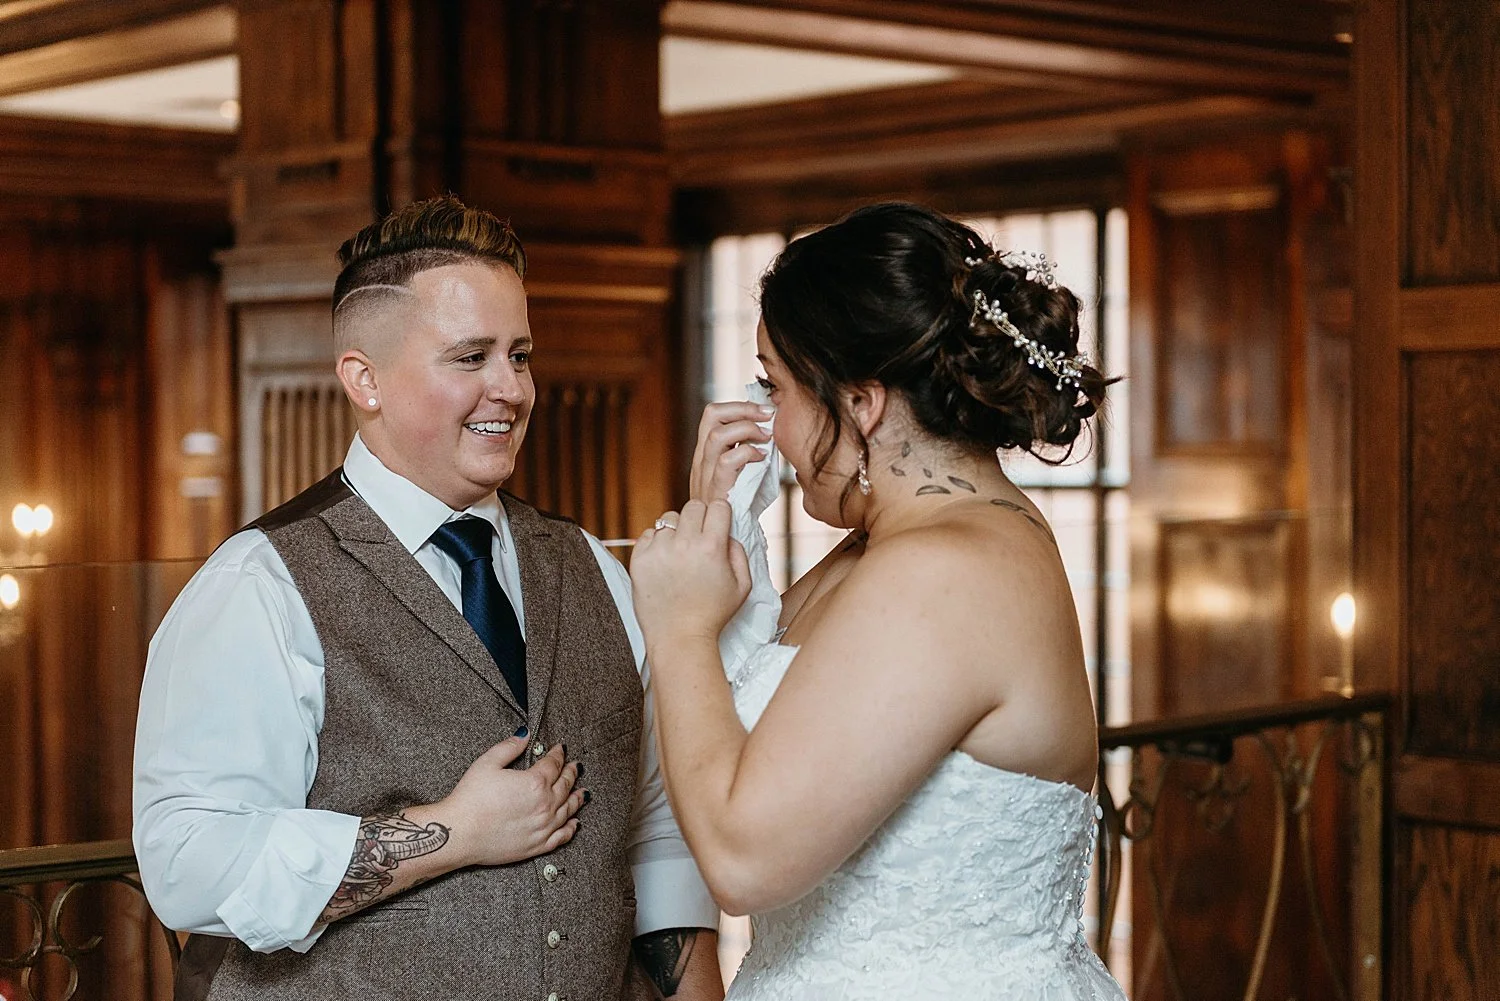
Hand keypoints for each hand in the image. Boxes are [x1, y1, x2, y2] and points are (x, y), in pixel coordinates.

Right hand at [435, 737, 582, 866]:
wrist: (460, 833)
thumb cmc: (470, 799)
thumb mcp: (488, 763)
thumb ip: (510, 747)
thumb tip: (524, 735)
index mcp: (535, 782)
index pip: (554, 764)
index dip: (559, 754)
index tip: (561, 749)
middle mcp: (545, 805)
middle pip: (565, 785)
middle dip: (571, 773)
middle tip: (575, 767)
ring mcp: (543, 827)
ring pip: (568, 810)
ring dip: (577, 799)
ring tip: (583, 792)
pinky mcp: (537, 845)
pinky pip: (562, 836)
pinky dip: (571, 828)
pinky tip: (575, 823)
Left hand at [631, 499, 751, 646]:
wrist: (679, 638)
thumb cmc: (713, 614)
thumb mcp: (742, 586)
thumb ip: (740, 553)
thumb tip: (727, 532)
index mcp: (712, 547)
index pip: (718, 506)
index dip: (720, 514)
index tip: (718, 525)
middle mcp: (684, 544)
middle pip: (692, 506)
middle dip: (699, 518)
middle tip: (699, 538)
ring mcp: (658, 550)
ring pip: (668, 519)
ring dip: (676, 530)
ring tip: (679, 553)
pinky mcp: (639, 559)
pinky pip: (648, 534)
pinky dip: (656, 543)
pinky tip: (664, 562)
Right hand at [689, 402, 773, 502]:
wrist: (726, 541)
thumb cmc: (739, 508)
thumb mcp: (740, 473)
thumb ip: (748, 452)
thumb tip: (772, 428)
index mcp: (707, 453)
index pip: (713, 413)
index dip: (739, 405)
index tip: (765, 411)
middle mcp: (702, 459)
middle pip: (712, 414)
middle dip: (744, 408)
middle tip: (768, 415)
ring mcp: (706, 474)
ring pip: (718, 435)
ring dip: (748, 429)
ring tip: (767, 438)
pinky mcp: (716, 490)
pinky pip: (727, 461)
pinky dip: (747, 453)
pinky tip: (762, 459)